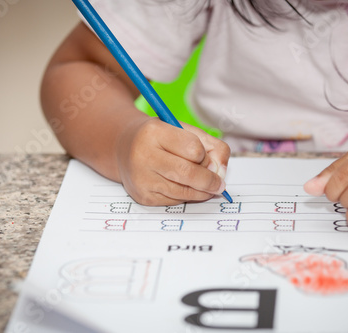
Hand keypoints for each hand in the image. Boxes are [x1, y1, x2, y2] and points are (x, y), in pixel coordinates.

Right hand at [115, 117, 229, 205]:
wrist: (125, 149)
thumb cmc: (160, 138)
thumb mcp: (184, 130)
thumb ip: (211, 145)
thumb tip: (221, 172)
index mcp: (154, 132)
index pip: (193, 149)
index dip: (204, 155)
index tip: (205, 157)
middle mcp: (144, 155)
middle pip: (188, 173)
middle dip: (210, 180)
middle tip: (219, 184)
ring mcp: (142, 178)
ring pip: (184, 191)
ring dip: (201, 191)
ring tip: (206, 186)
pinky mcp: (143, 197)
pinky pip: (175, 201)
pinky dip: (186, 196)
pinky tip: (184, 187)